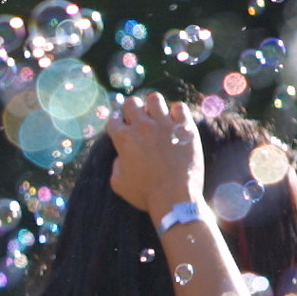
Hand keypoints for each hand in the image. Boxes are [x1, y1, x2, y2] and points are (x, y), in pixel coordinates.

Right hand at [106, 92, 202, 220]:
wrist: (175, 197)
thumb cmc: (145, 194)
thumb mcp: (118, 183)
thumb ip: (115, 164)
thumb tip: (121, 155)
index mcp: (123, 138)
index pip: (112, 120)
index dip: (116, 126)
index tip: (122, 132)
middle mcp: (142, 127)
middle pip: (131, 103)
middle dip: (132, 111)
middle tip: (139, 123)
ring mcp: (164, 125)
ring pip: (154, 98)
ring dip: (153, 107)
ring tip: (158, 119)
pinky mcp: (184, 127)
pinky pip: (179, 107)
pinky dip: (176, 113)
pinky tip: (175, 124)